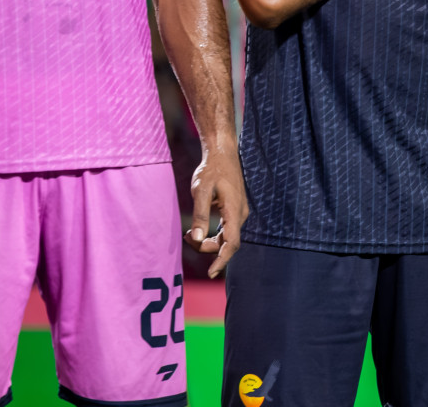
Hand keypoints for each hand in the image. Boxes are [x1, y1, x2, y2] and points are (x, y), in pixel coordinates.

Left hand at [188, 145, 248, 278]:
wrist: (222, 153)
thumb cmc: (211, 169)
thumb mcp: (201, 190)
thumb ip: (200, 215)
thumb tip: (196, 238)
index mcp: (234, 211)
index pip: (231, 243)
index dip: (222, 260)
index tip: (212, 274)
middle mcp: (240, 214)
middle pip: (227, 243)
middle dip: (207, 248)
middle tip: (186, 239)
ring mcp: (238, 212)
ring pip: (226, 237)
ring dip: (209, 242)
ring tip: (188, 235)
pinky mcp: (234, 210)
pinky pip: (225, 230)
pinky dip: (212, 235)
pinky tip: (198, 230)